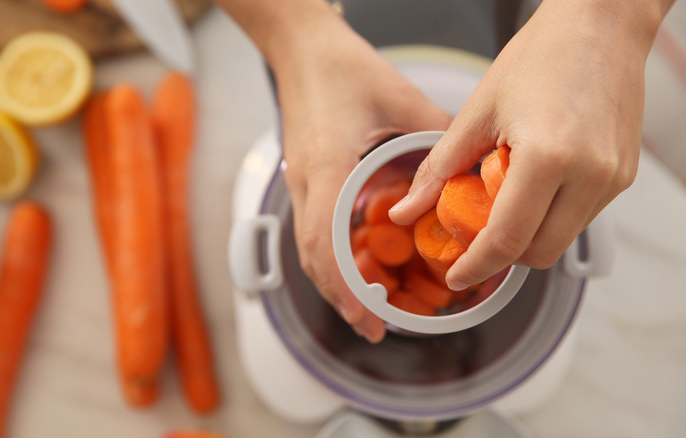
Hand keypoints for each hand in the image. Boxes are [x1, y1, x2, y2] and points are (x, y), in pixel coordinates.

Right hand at [271, 13, 450, 341]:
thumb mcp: (400, 97)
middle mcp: (307, 182)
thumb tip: (472, 171)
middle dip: (340, 299)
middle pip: (312, 257)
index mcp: (327, 165)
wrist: (301, 49)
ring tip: (366, 312)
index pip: (326, 240)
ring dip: (334, 284)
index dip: (345, 285)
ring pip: (309, 250)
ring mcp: (300, 183)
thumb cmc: (341, 67)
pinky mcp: (305, 180)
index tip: (369, 316)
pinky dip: (332, 260)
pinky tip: (356, 269)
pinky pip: (313, 231)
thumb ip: (438, 136)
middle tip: (373, 330)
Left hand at [389, 0, 666, 290]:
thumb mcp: (477, 113)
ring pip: (561, 241)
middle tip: (473, 232)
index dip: (476, 265)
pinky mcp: (623, 175)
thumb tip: (406, 210)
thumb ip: (439, 170)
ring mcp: (612, 178)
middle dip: (502, 254)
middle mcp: (589, 175)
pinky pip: (580, 217)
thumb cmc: (541, 56)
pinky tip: (531, 184)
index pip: (507, 239)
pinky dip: (550, 216)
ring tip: (503, 197)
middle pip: (538, 253)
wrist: (601, 25)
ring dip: (527, 235)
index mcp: (548, 157)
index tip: (456, 274)